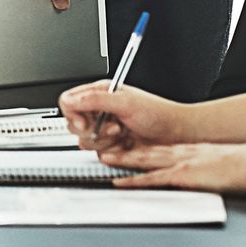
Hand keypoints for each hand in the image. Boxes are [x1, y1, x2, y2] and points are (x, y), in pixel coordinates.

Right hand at [59, 81, 192, 156]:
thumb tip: (72, 101)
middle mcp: (99, 111)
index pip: (69, 102)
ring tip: (121, 134)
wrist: (176, 134)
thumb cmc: (158, 113)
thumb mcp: (125, 102)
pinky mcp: (111, 146)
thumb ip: (96, 100)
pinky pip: (97, 153)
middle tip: (112, 127)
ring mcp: (104, 129)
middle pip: (72, 123)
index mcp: (99, 94)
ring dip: (103, 140)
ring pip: (84, 140)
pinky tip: (125, 143)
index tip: (84, 121)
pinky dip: (112, 151)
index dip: (72, 113)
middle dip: (92, 129)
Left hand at [106, 140, 245, 194]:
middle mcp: (186, 154)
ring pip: (145, 160)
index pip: (166, 149)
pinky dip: (133, 180)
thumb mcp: (233, 169)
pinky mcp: (182, 176)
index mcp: (198, 152)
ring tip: (105, 159)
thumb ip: (225, 175)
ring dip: (123, 160)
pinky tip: (119, 183)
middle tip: (109, 148)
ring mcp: (182, 163)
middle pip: (150, 151)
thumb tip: (230, 184)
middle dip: (128, 149)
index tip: (135, 147)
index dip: (148, 149)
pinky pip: (151, 179)